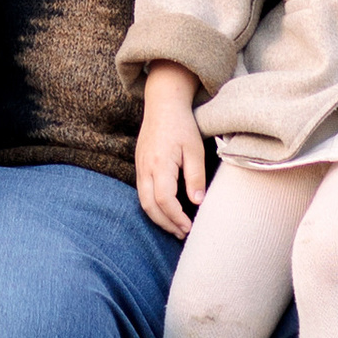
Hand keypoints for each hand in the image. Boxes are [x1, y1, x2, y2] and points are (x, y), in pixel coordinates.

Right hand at [134, 66, 208, 238]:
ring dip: (158, 217)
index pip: (164, 200)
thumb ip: (195, 176)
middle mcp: (145, 168)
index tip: (189, 227)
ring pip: (143, 201)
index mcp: (160, 164)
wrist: (162, 104)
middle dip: (165, 224)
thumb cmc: (181, 125)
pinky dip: (153, 206)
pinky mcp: (140, 165)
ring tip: (175, 227)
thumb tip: (197, 202)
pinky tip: (166, 210)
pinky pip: (142, 192)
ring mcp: (140, 167)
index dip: (176, 217)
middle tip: (182, 233)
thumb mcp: (194, 149)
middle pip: (149, 206)